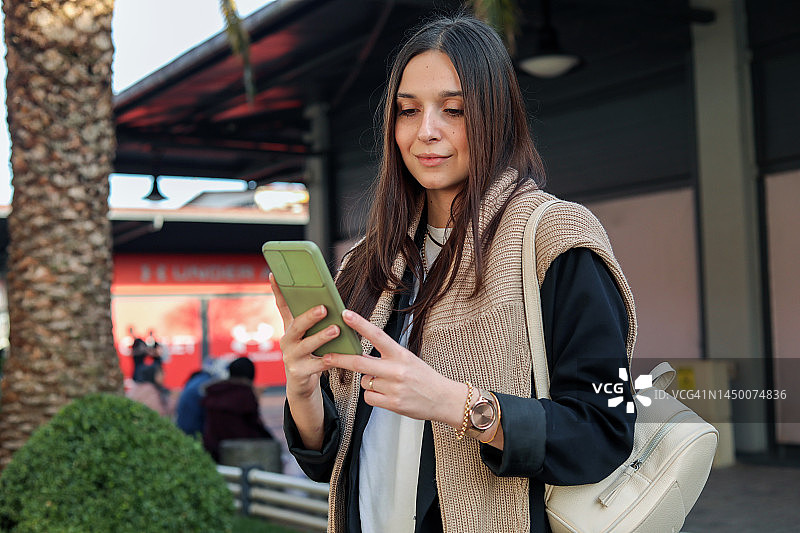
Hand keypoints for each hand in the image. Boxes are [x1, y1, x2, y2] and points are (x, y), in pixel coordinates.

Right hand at [271, 273, 337, 399]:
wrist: (300, 383)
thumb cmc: (309, 353)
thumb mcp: (307, 335)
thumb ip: (312, 319)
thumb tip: (326, 300)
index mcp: (290, 328)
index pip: (282, 306)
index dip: (278, 290)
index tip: (275, 274)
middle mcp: (287, 341)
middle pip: (296, 326)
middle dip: (310, 316)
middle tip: (324, 308)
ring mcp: (291, 357)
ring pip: (306, 345)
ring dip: (321, 337)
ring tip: (335, 329)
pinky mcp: (299, 372)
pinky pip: (316, 365)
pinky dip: (327, 360)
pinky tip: (336, 356)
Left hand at [323, 309, 466, 427]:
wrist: (443, 399)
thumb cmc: (424, 377)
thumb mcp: (408, 359)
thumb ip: (386, 355)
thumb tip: (360, 355)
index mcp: (401, 354)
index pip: (377, 335)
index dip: (360, 324)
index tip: (345, 314)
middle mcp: (396, 370)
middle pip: (360, 362)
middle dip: (340, 359)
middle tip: (326, 356)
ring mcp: (394, 387)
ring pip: (365, 382)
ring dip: (369, 382)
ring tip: (388, 384)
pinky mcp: (393, 403)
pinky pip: (369, 397)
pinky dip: (373, 396)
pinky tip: (387, 395)